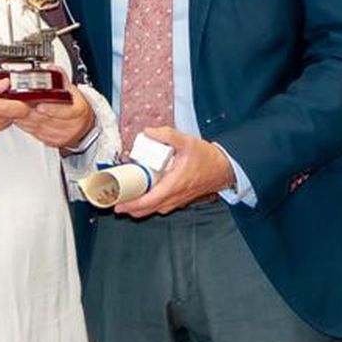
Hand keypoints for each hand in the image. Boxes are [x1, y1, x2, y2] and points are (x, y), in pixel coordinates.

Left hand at [15, 83, 94, 150]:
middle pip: (47, 120)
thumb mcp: (73, 90)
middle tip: (19, 103)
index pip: (65, 112)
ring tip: (16, 109)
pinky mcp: (50, 141)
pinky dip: (24, 125)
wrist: (83, 127)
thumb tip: (52, 68)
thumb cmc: (76, 107)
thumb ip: (62, 79)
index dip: (52, 109)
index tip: (40, 105)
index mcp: (78, 111)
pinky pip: (34, 133)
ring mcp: (60, 136)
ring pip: (38, 128)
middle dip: (31, 111)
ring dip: (25, 118)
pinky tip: (19, 118)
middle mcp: (70, 126)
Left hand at [113, 128, 234, 217]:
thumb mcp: (187, 141)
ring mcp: (178, 200)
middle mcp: (175, 196)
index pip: (148, 201)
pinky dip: (150, 204)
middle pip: (148, 210)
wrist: (225, 168)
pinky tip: (143, 195)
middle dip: (130, 208)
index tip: (118, 204)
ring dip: (139, 207)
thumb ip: (167, 135)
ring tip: (126, 199)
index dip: (131, 204)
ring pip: (154, 209)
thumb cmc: (207, 158)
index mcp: (173, 185)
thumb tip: (147, 132)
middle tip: (116, 201)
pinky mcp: (180, 199)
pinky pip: (162, 205)